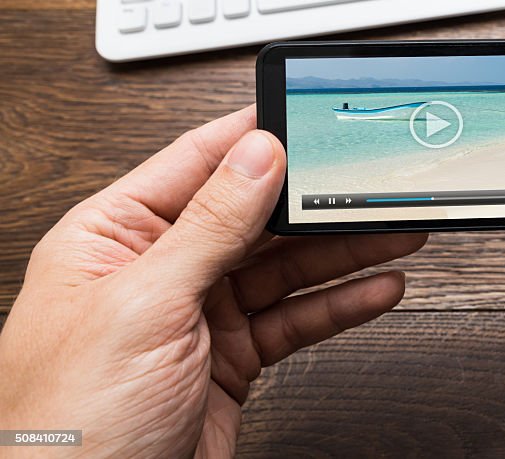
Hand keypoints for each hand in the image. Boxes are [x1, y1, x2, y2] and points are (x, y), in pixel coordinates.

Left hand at [0, 106, 425, 457]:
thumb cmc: (70, 426)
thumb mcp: (144, 305)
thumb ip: (209, 226)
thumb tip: (257, 154)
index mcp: (113, 237)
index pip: (195, 163)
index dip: (255, 137)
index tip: (310, 118)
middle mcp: (157, 270)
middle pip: (254, 217)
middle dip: (317, 202)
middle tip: (373, 186)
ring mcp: (196, 316)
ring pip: (284, 268)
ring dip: (343, 252)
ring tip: (395, 232)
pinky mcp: (229, 359)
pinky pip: (294, 319)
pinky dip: (337, 305)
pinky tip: (375, 288)